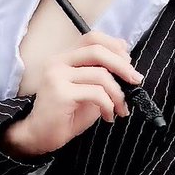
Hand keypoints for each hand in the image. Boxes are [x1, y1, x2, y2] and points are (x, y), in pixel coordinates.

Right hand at [3, 31, 143, 156]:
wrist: (39, 136)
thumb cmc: (65, 115)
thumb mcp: (88, 89)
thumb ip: (101, 73)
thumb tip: (125, 58)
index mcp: (63, 58)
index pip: (92, 38)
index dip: (114, 46)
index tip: (128, 63)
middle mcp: (57, 63)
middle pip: (98, 51)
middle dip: (123, 66)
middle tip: (135, 81)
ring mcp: (57, 76)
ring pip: (101, 75)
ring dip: (118, 94)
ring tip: (120, 108)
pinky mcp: (60, 93)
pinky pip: (96, 93)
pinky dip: (108, 105)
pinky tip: (108, 116)